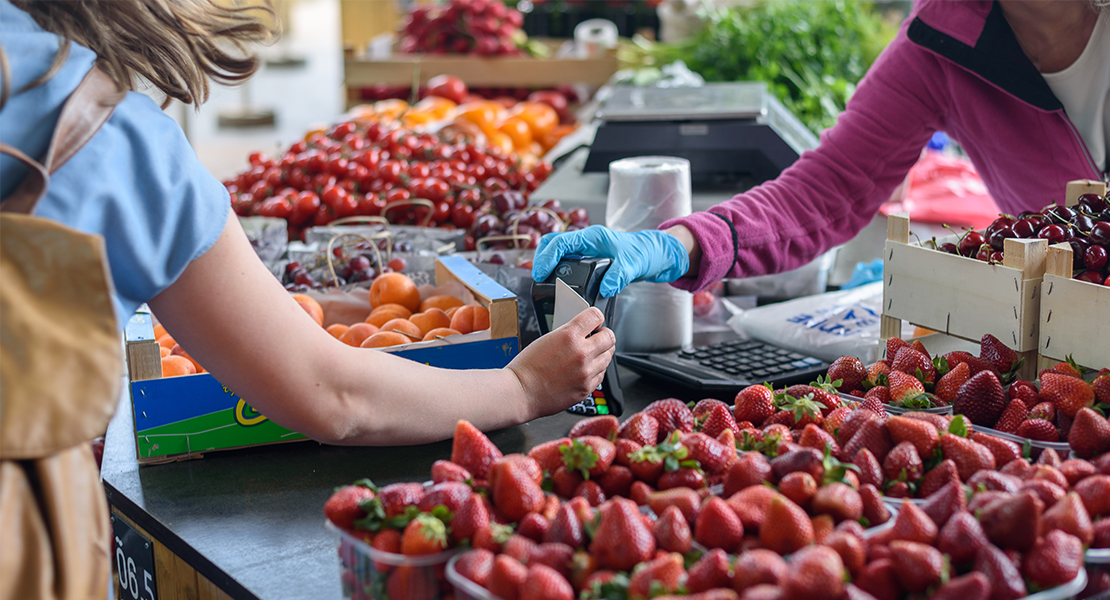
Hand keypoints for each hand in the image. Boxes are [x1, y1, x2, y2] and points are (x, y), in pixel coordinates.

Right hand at [507, 307, 614, 418]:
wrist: (521, 393)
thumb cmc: (527, 367)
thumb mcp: (547, 338)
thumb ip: (570, 333)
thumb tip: (586, 331)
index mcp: (569, 336)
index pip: (596, 316)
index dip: (596, 318)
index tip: (595, 322)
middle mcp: (582, 353)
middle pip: (610, 337)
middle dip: (604, 336)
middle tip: (597, 338)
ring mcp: (586, 372)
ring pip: (608, 357)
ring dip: (601, 354)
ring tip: (588, 356)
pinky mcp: (586, 388)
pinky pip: (601, 375)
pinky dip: (596, 371)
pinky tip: (583, 370)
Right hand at [532, 225, 689, 296]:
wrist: (653, 255)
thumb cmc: (643, 253)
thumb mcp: (633, 265)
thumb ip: (619, 276)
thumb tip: (606, 288)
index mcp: (592, 237)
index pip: (560, 242)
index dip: (547, 257)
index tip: (540, 273)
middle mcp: (585, 241)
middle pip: (552, 244)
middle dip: (541, 258)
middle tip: (537, 278)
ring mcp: (585, 250)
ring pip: (557, 252)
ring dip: (547, 264)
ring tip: (543, 282)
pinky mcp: (587, 259)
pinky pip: (565, 261)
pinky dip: (557, 270)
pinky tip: (557, 284)